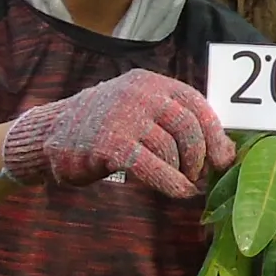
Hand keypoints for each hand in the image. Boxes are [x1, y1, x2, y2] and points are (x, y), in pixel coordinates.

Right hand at [0, 70, 236, 197]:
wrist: (51, 134)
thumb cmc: (105, 126)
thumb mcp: (140, 110)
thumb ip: (174, 120)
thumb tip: (224, 149)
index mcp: (151, 82)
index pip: (196, 103)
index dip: (215, 133)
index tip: (224, 158)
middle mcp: (140, 93)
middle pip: (188, 126)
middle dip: (200, 156)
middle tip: (200, 176)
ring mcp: (124, 117)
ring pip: (171, 148)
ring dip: (184, 172)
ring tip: (184, 185)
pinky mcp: (111, 144)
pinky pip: (152, 166)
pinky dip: (171, 183)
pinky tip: (180, 193)